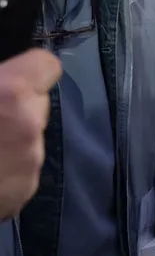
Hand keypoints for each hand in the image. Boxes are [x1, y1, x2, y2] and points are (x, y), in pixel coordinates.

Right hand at [0, 49, 60, 219]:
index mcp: (11, 93)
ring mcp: (30, 160)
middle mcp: (29, 124)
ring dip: (10, 139)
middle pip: (37, 103)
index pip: (46, 65)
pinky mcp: (25, 189)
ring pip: (30, 137)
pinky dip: (6, 169)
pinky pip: (23, 168)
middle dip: (16, 107)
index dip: (28, 70)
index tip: (11, 79)